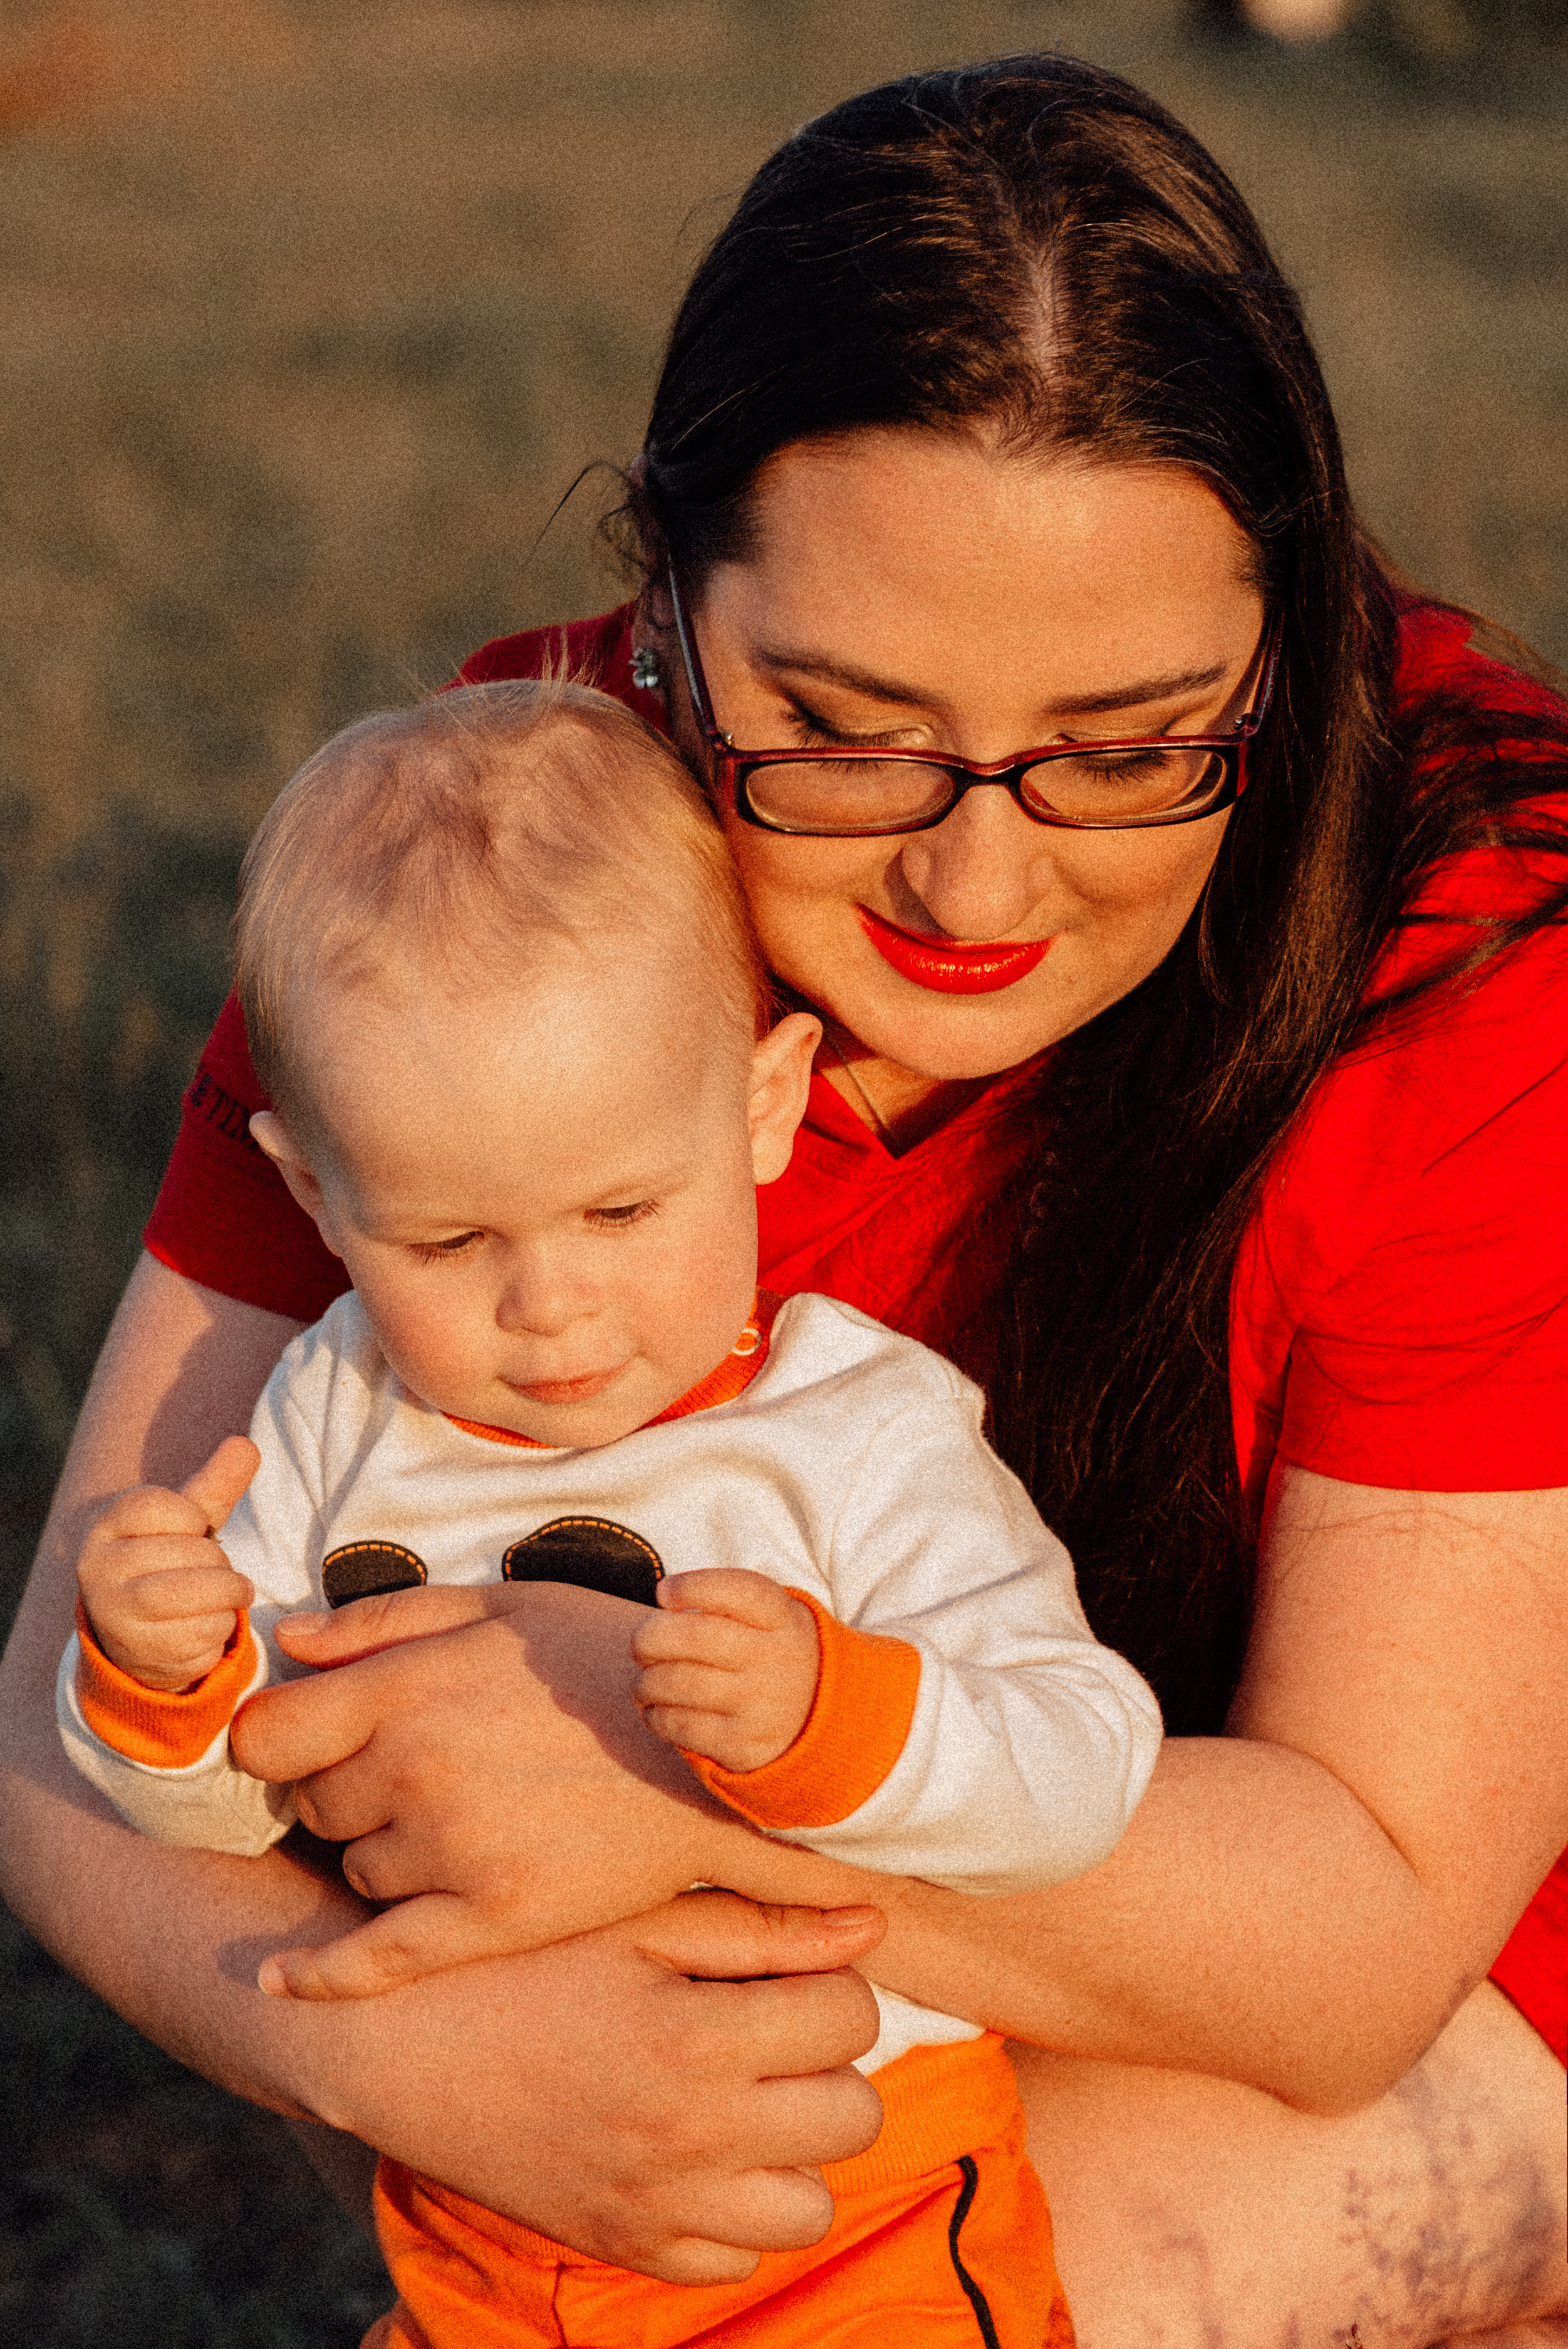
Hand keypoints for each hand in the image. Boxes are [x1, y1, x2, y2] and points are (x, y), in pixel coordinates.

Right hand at [74, 1435, 259, 1691]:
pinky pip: (196, 1638)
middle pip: (182, 1552)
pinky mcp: (138, 1655)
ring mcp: (114, 1616)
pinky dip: (220, 1629)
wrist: (141, 1633)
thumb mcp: (187, 1521)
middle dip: (219, 1561)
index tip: (194, 1529)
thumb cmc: (170, 1561)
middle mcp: (98, 1570)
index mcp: (106, 1527)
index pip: (156, 1505)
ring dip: (227, 1595)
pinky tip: (212, 1624)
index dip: (192, 1517)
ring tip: (233, 1593)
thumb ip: (215, 1485)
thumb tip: (247, 1445)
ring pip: (189, 1597)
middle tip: (223, 1569)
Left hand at [233, 1579, 850, 1998]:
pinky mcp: (494, 1916)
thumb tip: (289, 1636)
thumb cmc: (605, 1660)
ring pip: (356, 1871)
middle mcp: (415, 1769)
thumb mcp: (501, 1607)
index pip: (267, 1735)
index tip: (313, 1741)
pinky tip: (278, 1979)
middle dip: (340, 1793)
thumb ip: (386, 1619)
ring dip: (379, 1854)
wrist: (714, 1744)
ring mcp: (453, 1849)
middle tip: (404, 1776)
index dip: (281, 1740)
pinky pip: (379, 1959)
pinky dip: (321, 1976)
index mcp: (407, 1689)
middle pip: (310, 1806)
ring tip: (453, 1821)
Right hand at [315, 1889, 885, 2282]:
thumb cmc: (529, 1962)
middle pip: (854, 2115)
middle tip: (766, 2036)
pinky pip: (739, 2258)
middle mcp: (692, 2135)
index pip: (852, 2017)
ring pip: (813, 2206)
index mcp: (699, 2037)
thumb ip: (761, 1926)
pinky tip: (694, 2152)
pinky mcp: (629, 2248)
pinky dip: (734, 2210)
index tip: (779, 1976)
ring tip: (742, 2099)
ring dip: (795, 2150)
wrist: (405, 2048)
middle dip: (825, 2067)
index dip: (829, 1985)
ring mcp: (662, 2205)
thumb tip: (871, 1927)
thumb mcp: (639, 1923)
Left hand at [632, 1569, 821, 1770]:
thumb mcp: (772, 1618)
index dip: (691, 1586)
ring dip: (644, 1683)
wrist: (819, 1721)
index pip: (736, 1590)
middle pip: (694, 1637)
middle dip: (649, 1637)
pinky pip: (680, 1726)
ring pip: (677, 1683)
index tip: (664, 1592)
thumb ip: (728, 1601)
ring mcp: (762, 1706)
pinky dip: (655, 1716)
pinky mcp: (744, 1746)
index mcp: (784, 1619)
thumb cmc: (772, 1654)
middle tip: (639, 1645)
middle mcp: (777, 1660)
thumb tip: (665, 1599)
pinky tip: (655, 1710)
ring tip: (643, 1683)